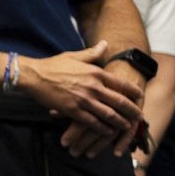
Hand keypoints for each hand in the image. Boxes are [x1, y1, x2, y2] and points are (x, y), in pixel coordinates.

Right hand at [20, 42, 143, 157]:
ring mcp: (83, 100)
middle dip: (131, 110)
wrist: (34, 76)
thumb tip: (105, 44)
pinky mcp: (73, 111)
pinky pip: (92, 122)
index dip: (133, 91)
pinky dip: (102, 128)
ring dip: (120, 122)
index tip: (140, 96)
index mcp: (95, 72)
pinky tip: (107, 131)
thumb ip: (92, 53)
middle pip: (119, 101)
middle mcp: (92, 87)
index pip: (121, 83)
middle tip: (139, 116)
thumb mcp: (74, 56)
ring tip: (126, 126)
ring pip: (108, 114)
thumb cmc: (53, 65)